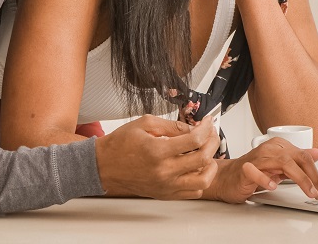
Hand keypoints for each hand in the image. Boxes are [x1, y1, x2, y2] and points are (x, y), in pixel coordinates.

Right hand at [94, 115, 219, 199]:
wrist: (104, 166)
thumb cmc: (120, 145)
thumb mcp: (144, 124)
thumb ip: (171, 125)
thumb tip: (192, 128)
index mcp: (158, 151)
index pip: (195, 140)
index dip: (206, 128)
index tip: (207, 122)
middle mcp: (164, 171)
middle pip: (203, 158)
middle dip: (213, 142)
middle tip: (210, 134)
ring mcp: (166, 185)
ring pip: (204, 180)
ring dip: (211, 165)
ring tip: (206, 153)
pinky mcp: (166, 194)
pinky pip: (193, 192)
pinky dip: (200, 180)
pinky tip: (195, 168)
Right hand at [206, 138, 317, 203]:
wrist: (227, 178)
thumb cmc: (252, 172)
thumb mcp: (279, 165)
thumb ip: (297, 159)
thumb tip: (316, 152)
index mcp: (277, 146)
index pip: (302, 155)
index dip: (315, 173)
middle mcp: (268, 149)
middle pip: (296, 158)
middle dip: (311, 177)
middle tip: (317, 192)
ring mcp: (256, 158)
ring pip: (282, 163)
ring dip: (298, 178)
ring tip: (307, 191)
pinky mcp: (244, 170)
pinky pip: (255, 171)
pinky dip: (265, 179)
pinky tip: (273, 186)